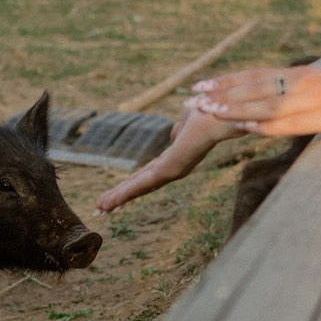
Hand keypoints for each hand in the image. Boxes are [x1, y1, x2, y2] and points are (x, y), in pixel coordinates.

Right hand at [94, 100, 243, 212]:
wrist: (221, 112)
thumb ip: (178, 129)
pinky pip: (144, 183)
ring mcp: (173, 170)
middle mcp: (174, 168)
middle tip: (99, 210)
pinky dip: (125, 192)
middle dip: (119, 197)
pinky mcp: (171, 170)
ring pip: (139, 187)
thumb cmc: (209, 111)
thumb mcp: (187, 119)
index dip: (130, 184)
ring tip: (99, 208)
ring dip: (118, 197)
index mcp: (175, 158)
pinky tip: (110, 201)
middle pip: (140, 185)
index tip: (116, 195)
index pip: (148, 174)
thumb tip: (173, 134)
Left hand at [188, 65, 320, 137]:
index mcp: (300, 75)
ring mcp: (310, 100)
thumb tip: (284, 99)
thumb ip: (302, 94)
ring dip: (233, 106)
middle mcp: (300, 83)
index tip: (203, 85)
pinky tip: (241, 126)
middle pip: (253, 87)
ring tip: (207, 110)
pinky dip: (262, 123)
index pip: (255, 76)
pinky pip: (285, 122)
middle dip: (221, 92)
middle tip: (193, 96)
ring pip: (263, 103)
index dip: (227, 81)